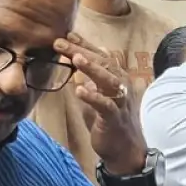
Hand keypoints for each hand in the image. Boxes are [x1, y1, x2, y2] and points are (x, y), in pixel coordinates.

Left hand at [58, 35, 146, 173]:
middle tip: (60, 42)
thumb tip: (83, 56)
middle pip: (104, 64)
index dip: (85, 45)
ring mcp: (120, 103)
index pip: (101, 56)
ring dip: (93, 69)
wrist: (125, 151)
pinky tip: (80, 90)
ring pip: (109, 81)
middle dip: (82, 51)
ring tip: (76, 59)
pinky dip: (94, 97)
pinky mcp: (115, 119)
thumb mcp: (100, 94)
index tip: (67, 34)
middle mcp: (121, 87)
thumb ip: (93, 76)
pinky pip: (106, 105)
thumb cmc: (110, 122)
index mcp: (117, 79)